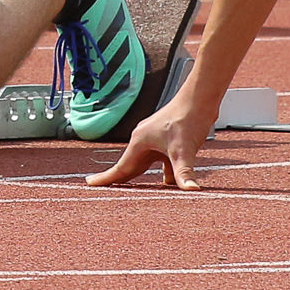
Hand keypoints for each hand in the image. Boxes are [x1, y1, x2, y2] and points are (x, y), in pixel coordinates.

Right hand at [88, 98, 213, 189]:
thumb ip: (184, 173)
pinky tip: (168, 182)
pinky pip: (160, 160)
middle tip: (102, 189)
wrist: (200, 99)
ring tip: (133, 190)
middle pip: (129, 166)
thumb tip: (191, 190)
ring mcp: (155, 139)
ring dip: (140, 176)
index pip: (121, 167)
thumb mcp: (184, 150)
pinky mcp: (167, 139)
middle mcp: (143, 140)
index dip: (105, 178)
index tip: (88, 183)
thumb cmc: (188, 120)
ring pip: (144, 163)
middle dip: (118, 178)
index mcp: (140, 142)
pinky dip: (162, 172)